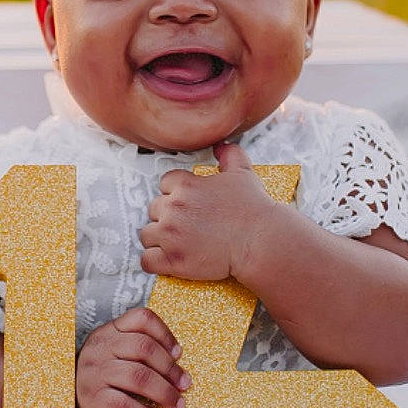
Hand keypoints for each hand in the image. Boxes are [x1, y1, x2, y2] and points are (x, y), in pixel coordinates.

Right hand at [75, 307, 187, 407]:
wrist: (71, 397)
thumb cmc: (104, 373)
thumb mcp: (115, 351)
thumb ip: (140, 347)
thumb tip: (177, 360)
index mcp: (110, 331)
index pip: (141, 318)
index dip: (165, 334)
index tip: (179, 354)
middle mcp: (101, 347)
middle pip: (144, 348)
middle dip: (170, 368)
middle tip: (184, 384)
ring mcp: (94, 372)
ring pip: (137, 376)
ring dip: (164, 392)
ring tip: (176, 404)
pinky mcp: (92, 398)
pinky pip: (123, 404)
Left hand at [138, 142, 284, 281]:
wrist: (260, 241)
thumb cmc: (253, 209)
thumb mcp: (243, 172)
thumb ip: (229, 154)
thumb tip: (220, 146)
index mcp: (185, 186)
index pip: (164, 184)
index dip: (175, 193)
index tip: (187, 203)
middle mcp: (173, 209)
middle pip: (154, 209)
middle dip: (167, 216)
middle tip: (186, 224)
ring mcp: (171, 236)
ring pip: (147, 234)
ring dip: (159, 238)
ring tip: (177, 242)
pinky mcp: (173, 260)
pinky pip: (147, 261)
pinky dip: (154, 261)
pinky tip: (167, 260)